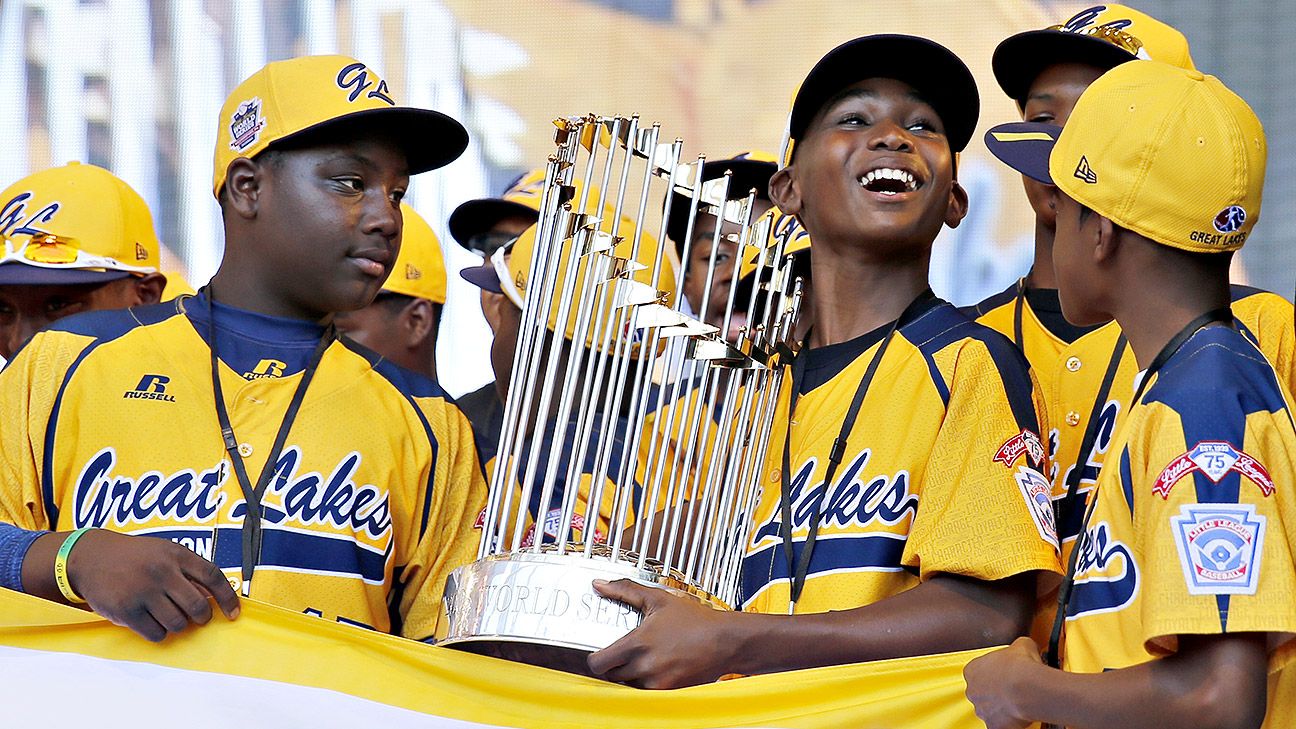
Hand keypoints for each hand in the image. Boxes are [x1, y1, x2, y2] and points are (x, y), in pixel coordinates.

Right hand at [67, 530, 239, 641]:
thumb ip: (189, 570)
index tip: (234, 613)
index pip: (213, 577)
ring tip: (168, 616)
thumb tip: (216, 597)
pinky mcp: (126, 610)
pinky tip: (152, 622)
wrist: (91, 557)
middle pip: (198, 606)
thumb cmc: (136, 557)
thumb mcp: (165, 551)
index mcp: (177, 554)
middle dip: (202, 617)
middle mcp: (162, 572)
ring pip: (177, 624)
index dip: (228, 597)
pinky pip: (156, 633)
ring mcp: (143, 591)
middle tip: (197, 618)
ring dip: (178, 625)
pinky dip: (159, 633)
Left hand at [586, 578, 735, 688]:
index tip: (599, 653)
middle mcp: (644, 667)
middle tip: (621, 654)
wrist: (725, 641)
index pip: (598, 663)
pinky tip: (656, 667)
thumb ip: (625, 590)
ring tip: (643, 659)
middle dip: (612, 666)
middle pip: (611, 676)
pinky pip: (646, 692)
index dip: (595, 659)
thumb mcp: (658, 599)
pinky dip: (646, 682)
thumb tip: (600, 585)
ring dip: (629, 675)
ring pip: (628, 685)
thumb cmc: (696, 621)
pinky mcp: (668, 692)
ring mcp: (657, 682)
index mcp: (638, 644)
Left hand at [963, 636, 1043, 728]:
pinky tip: (1019, 715)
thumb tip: (1023, 647)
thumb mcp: (1020, 645)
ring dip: (1001, 706)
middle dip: (995, 691)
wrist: (1027, 688)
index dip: (993, 672)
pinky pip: (999, 724)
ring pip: (989, 709)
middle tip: (1012, 688)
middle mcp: (972, 691)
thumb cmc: (1020, 667)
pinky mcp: (992, 725)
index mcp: (972, 670)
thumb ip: (1016, 647)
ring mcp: (981, 709)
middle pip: (981, 692)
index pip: (977, 671)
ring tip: (1018, 701)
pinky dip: (1007, 722)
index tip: (1005, 672)